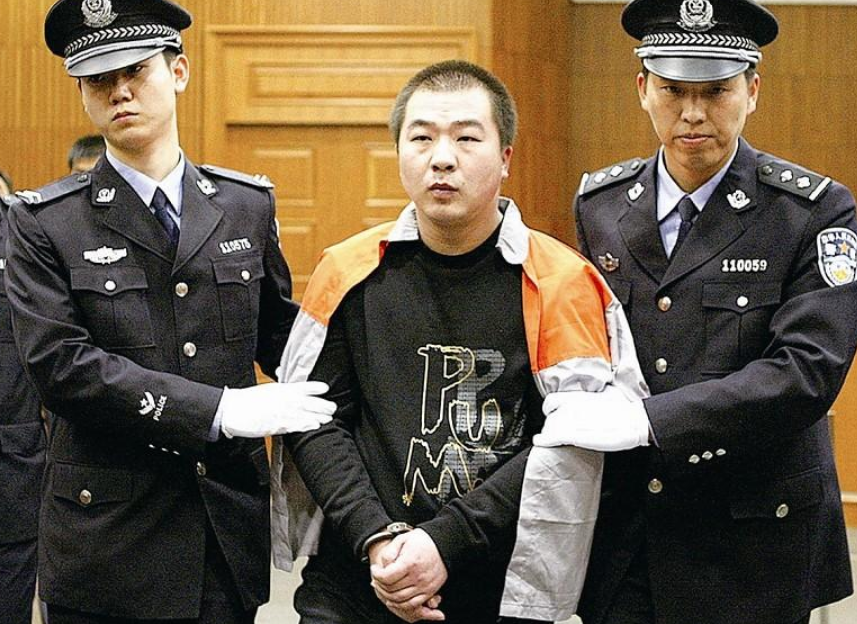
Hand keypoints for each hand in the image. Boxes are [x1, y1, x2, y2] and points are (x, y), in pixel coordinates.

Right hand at [219, 381, 334, 438]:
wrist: (233, 409)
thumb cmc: (249, 400)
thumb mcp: (269, 390)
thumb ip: (283, 391)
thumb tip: (293, 391)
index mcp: (282, 389)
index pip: (303, 386)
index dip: (316, 387)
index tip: (325, 388)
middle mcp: (285, 399)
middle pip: (309, 401)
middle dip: (323, 404)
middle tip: (333, 407)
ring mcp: (282, 412)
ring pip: (305, 414)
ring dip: (318, 416)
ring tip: (328, 418)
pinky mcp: (277, 425)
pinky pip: (295, 426)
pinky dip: (305, 425)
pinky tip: (314, 426)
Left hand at [370, 529, 446, 621]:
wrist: (444, 545)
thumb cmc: (422, 541)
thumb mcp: (403, 539)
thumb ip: (390, 552)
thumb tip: (383, 566)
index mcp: (409, 563)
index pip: (386, 577)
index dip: (376, 574)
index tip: (374, 569)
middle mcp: (417, 577)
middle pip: (391, 589)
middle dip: (379, 585)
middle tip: (376, 578)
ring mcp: (424, 586)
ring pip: (399, 599)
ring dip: (387, 595)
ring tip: (383, 586)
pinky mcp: (430, 591)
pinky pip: (412, 604)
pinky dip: (400, 604)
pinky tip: (394, 598)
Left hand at [533, 385, 649, 450]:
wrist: (634, 420)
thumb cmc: (626, 409)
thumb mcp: (606, 395)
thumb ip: (591, 398)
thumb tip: (592, 400)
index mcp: (578, 396)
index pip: (551, 401)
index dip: (550, 410)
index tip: (552, 414)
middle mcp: (569, 406)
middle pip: (549, 417)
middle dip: (552, 425)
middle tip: (558, 432)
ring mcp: (569, 420)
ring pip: (549, 428)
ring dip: (550, 435)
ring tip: (554, 440)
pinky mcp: (571, 434)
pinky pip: (550, 438)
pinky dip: (544, 441)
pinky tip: (541, 443)